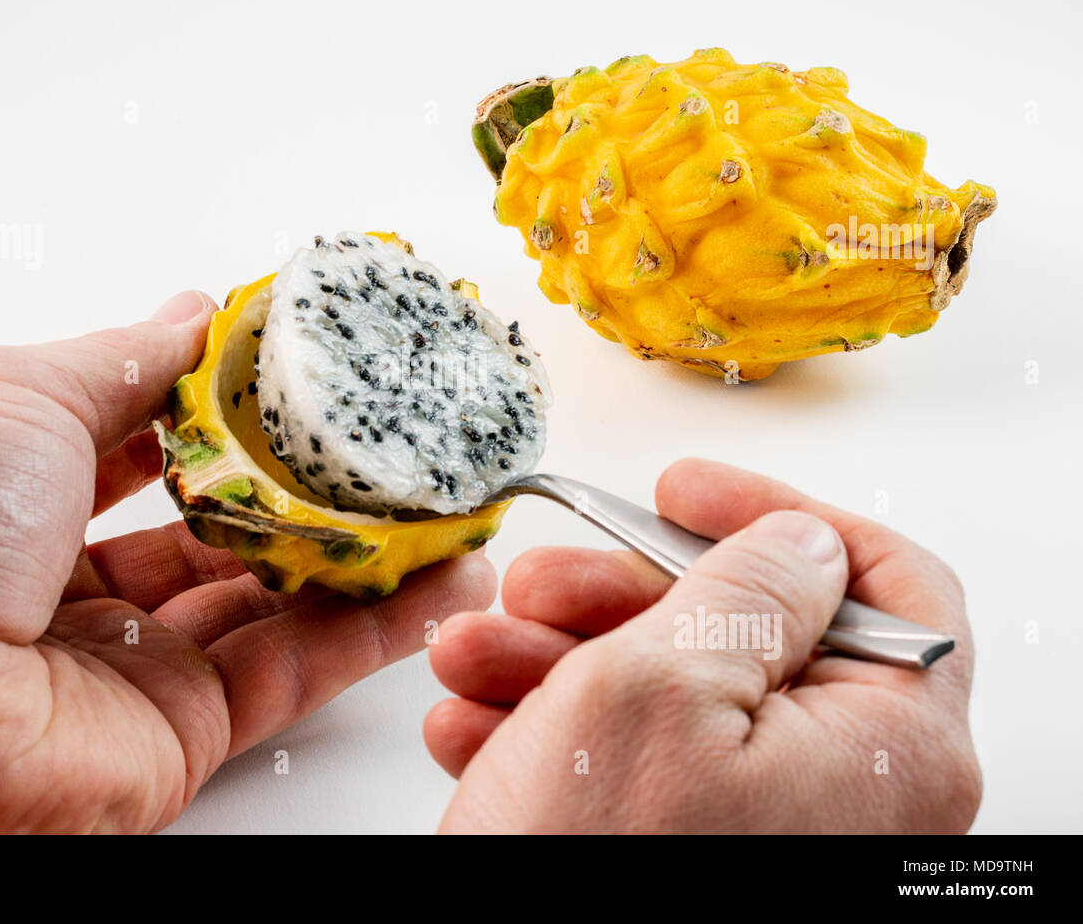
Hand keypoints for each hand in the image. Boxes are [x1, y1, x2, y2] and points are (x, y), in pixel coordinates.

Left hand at [0, 292, 493, 831]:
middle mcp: (78, 582)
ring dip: (363, 554)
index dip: (224, 405)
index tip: (304, 371)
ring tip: (441, 506)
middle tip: (389, 443)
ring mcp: (137, 659)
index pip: (148, 443)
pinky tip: (440, 583)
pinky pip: (298, 667)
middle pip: (222, 523)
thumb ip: (124, 358)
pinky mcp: (187, 728)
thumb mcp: (15, 391)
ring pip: (275, 597)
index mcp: (23, 496)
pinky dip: (377, 629)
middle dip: (308, 484)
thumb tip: (196, 313)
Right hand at [425, 458, 979, 832]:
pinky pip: (639, 760)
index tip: (683, 493)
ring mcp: (769, 829)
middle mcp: (847, 794)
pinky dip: (556, 726)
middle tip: (540, 584)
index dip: (780, 517)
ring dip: (562, 658)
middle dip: (621, 596)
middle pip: (752, 634)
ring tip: (474, 658)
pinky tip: (480, 720)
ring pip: (676, 693)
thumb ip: (748, 588)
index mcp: (888, 747)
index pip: (884, 584)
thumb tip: (801, 542)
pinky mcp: (698, 852)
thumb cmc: (591, 869)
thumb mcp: (658, 686)